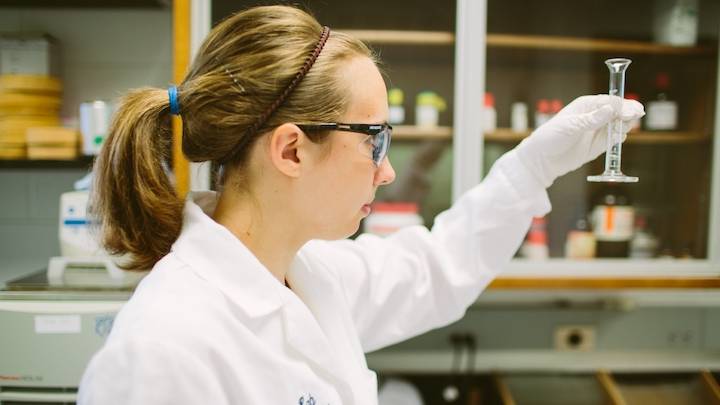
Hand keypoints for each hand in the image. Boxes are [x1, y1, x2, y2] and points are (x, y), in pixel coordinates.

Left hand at [514, 94, 644, 187]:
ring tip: (622, 129)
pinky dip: (620, 137)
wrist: (542, 160)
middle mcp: (595, 115)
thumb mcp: (570, 127)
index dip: (623, 105)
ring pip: (620, 124)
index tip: (631, 111)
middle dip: (629, 113)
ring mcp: (598, 130)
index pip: (611, 101)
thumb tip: (611, 108)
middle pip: (619, 111)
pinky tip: (619, 137)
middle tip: (636, 116)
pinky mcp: (599, 145)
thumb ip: (591, 119)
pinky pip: (615, 138)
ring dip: (625, 125)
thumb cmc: (550, 138)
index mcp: (587, 105)